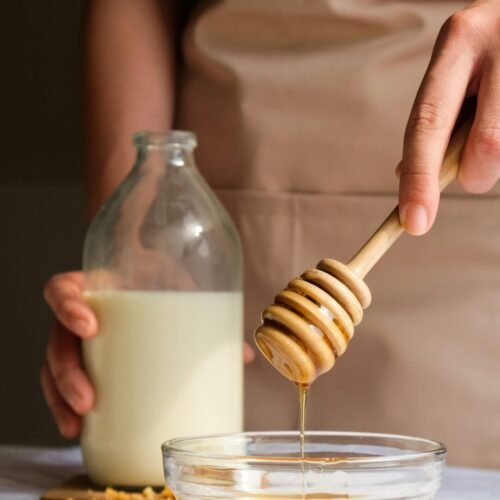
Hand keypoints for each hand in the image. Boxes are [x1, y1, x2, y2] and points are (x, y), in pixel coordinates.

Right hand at [42, 271, 253, 437]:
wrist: (158, 277)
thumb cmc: (165, 279)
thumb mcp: (181, 284)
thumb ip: (206, 308)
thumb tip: (244, 356)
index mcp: (98, 285)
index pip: (61, 290)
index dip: (66, 306)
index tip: (89, 325)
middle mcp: (82, 312)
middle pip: (57, 340)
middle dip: (67, 373)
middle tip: (89, 399)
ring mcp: (81, 339)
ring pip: (54, 369)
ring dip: (61, 398)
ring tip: (80, 421)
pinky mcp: (88, 361)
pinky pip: (64, 385)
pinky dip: (67, 408)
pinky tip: (79, 428)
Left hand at [398, 0, 499, 234]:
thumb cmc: (490, 47)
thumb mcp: (457, 66)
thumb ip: (438, 117)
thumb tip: (404, 175)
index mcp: (457, 42)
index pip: (427, 124)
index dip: (418, 178)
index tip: (413, 224)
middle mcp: (498, 42)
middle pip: (487, 145)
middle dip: (475, 175)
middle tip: (473, 174)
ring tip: (497, 118)